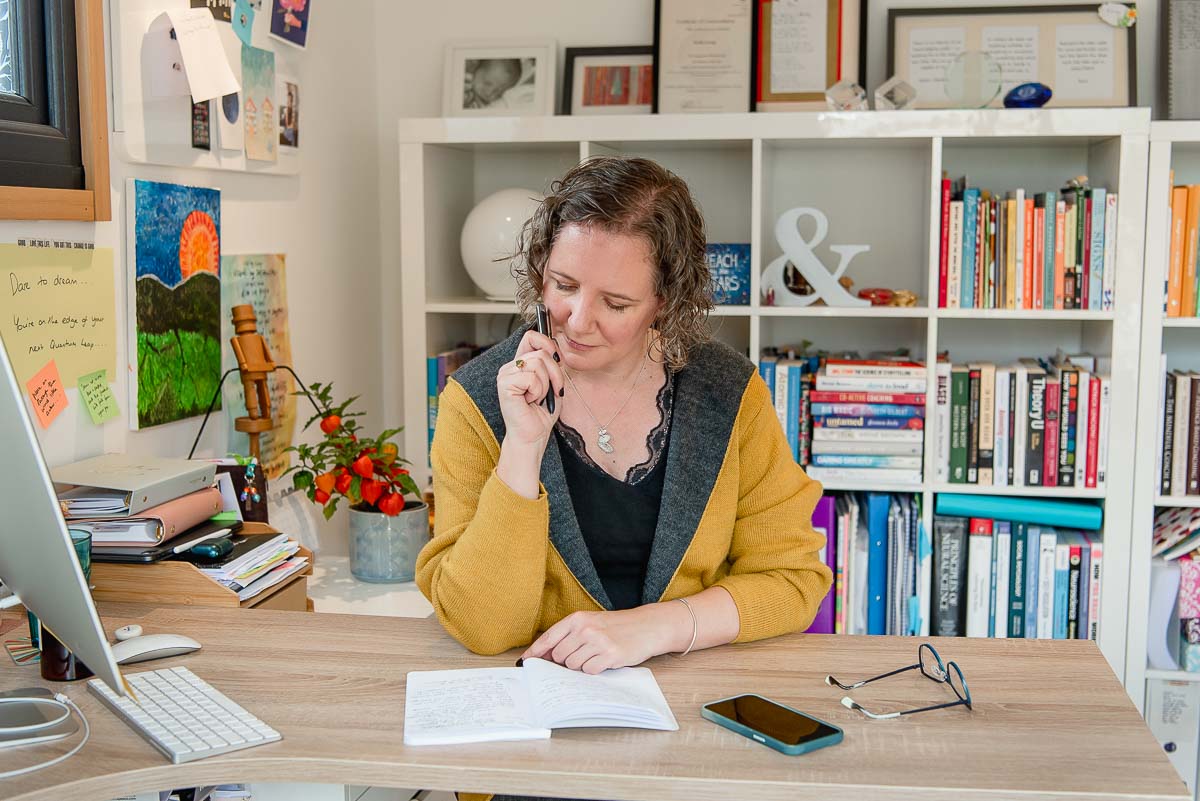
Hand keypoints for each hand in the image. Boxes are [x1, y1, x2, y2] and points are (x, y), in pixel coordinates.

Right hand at [497, 330, 562, 448]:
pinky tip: (529, 401)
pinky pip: (532, 378)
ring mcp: (505, 374)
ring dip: (546, 385)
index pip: (531, 336)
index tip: (557, 360)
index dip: (547, 343)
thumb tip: (554, 348)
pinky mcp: (504, 384)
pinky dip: (538, 392)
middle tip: (551, 392)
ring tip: (537, 398)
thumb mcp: (553, 383)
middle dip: (555, 374)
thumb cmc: (542, 413)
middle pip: (541, 352)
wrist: (533, 436)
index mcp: (520, 364)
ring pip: (538, 364)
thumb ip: (552, 364)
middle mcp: (510, 366)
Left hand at [520, 604, 688, 673]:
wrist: (647, 626)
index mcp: (577, 619)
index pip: (548, 638)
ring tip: (596, 656)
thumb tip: (544, 655)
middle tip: (582, 655)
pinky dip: (594, 670)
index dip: (535, 652)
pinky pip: (589, 671)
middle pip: (558, 656)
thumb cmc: (617, 626)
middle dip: (566, 661)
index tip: (525, 662)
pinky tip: (604, 661)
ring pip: (572, 665)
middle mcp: (585, 628)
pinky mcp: (610, 654)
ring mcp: (597, 641)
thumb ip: (569, 636)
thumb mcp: (591, 623)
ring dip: (581, 666)